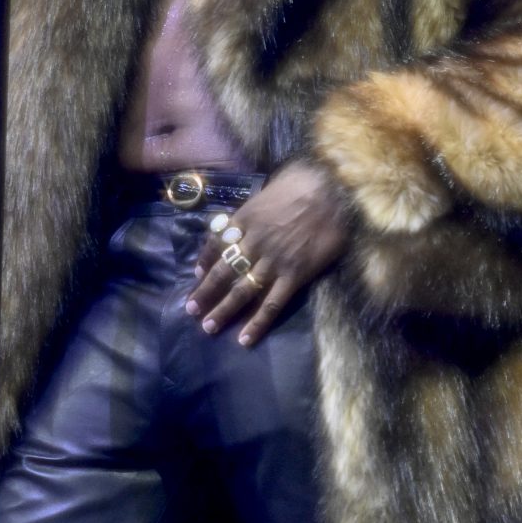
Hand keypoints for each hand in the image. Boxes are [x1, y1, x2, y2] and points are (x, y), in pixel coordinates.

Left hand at [185, 161, 350, 346]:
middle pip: (223, 272)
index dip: (205, 260)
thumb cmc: (301, 183)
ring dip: (223, 311)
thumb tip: (249, 215)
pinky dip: (256, 323)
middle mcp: (253, 243)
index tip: (196, 275)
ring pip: (242, 291)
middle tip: (191, 310)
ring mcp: (272, 261)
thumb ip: (255, 206)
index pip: (217, 243)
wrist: (330, 189)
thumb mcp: (268, 190)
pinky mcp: (293, 276)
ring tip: (208, 327)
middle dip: (205, 292)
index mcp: (245, 219)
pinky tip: (244, 339)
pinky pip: (271, 304)